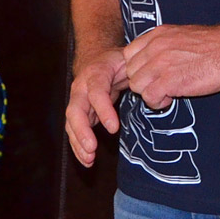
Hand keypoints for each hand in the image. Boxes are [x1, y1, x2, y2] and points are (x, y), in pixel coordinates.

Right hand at [65, 48, 126, 166]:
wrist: (96, 59)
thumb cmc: (115, 62)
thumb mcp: (126, 60)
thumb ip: (135, 70)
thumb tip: (148, 84)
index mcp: (95, 74)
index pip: (96, 92)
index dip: (103, 110)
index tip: (113, 128)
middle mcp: (81, 88)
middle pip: (75, 110)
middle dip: (82, 131)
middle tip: (92, 148)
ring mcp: (76, 101)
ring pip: (71, 123)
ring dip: (78, 143)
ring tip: (89, 159)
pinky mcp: (77, 113)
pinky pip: (74, 131)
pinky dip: (79, 146)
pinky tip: (87, 160)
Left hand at [120, 24, 219, 109]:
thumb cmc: (214, 45)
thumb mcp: (182, 35)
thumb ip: (164, 44)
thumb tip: (154, 58)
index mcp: (157, 34)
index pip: (128, 54)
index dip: (138, 68)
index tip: (150, 74)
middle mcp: (155, 47)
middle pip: (130, 72)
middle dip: (143, 81)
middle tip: (160, 85)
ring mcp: (160, 63)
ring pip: (136, 85)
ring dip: (149, 92)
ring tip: (167, 91)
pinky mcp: (169, 80)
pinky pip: (149, 97)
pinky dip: (158, 102)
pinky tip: (172, 97)